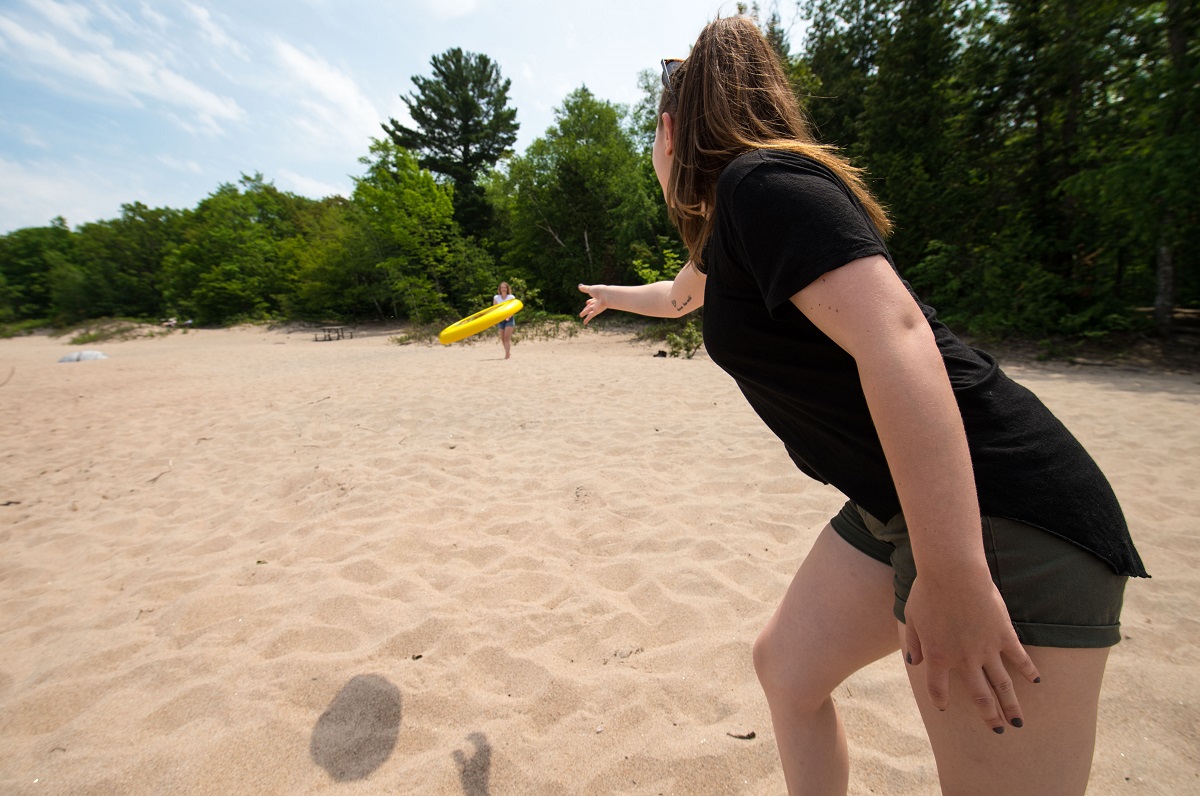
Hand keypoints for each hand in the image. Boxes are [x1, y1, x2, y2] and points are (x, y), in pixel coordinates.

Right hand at [578, 284, 608, 324]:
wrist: (606, 296)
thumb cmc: (600, 291)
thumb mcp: (590, 289)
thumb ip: (585, 288)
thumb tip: (579, 286)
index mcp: (597, 296)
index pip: (592, 299)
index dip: (590, 301)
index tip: (587, 302)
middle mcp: (597, 302)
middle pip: (590, 306)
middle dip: (586, 308)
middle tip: (583, 310)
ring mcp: (597, 307)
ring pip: (589, 310)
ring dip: (584, 313)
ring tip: (580, 316)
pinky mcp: (596, 311)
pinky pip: (590, 316)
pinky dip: (587, 319)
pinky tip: (584, 323)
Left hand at [903, 571, 1040, 732]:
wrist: (953, 573)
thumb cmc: (927, 592)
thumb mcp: (912, 618)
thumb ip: (914, 642)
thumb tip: (915, 661)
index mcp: (938, 656)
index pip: (937, 689)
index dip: (940, 700)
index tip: (944, 707)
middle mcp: (963, 659)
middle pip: (978, 696)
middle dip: (988, 715)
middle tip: (997, 729)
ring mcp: (986, 649)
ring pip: (1002, 685)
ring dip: (1010, 705)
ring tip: (1018, 722)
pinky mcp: (1004, 635)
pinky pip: (1019, 658)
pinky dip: (1028, 670)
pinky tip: (1036, 681)